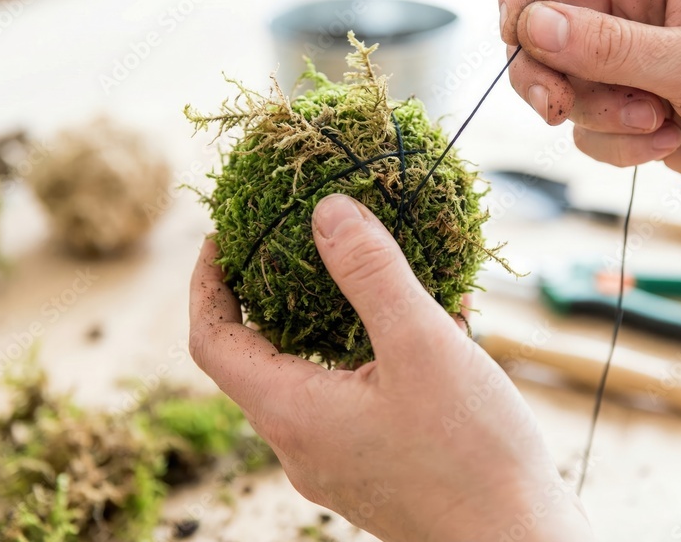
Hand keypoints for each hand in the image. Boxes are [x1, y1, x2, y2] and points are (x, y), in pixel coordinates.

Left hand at [189, 194, 591, 541]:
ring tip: (367, 275)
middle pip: (258, 358)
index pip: (212, 340)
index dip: (208, 283)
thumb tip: (327, 212)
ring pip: (312, 376)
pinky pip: (354, 397)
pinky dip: (371, 353)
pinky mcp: (374, 469)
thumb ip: (371, 274)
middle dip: (270, 296)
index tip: (225, 236)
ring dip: (328, 322)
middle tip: (294, 245)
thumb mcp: (421, 347)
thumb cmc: (472, 454)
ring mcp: (337, 461)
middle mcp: (301, 444)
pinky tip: (429, 326)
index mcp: (291, 413)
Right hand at [498, 0, 680, 279]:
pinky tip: (667, 143)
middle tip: (554, 106)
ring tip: (653, 123)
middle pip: (545, 21)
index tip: (516, 32)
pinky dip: (617, 144)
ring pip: (563, 82)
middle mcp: (639, 6)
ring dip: (597, 114)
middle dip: (544, 68)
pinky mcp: (635, 111)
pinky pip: (588, 128)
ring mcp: (635, 62)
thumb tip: (529, 25)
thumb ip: (608, 47)